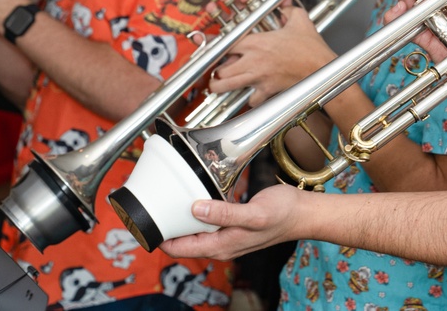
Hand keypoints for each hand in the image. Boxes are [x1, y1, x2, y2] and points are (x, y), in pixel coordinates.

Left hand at [160, 184, 303, 260]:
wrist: (304, 213)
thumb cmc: (283, 214)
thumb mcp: (254, 213)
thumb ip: (224, 213)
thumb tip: (195, 209)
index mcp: (222, 246)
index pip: (178, 248)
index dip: (158, 237)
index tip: (142, 221)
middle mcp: (221, 244)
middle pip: (182, 241)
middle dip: (164, 227)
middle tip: (148, 203)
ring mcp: (226, 235)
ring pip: (192, 231)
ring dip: (178, 219)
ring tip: (164, 198)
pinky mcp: (232, 225)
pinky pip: (205, 222)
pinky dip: (194, 212)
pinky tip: (192, 197)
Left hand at [207, 0, 335, 106]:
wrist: (322, 69)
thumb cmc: (311, 48)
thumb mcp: (300, 20)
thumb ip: (288, 10)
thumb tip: (285, 4)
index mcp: (256, 43)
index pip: (224, 44)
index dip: (216, 47)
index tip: (216, 49)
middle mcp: (252, 61)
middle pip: (219, 70)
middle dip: (214, 71)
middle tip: (216, 70)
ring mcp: (258, 78)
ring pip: (226, 86)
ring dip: (221, 86)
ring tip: (220, 85)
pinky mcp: (267, 92)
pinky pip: (250, 101)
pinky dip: (248, 99)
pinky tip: (251, 94)